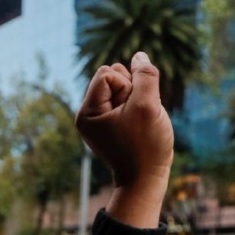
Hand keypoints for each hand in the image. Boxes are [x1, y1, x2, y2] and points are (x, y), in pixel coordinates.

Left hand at [75, 52, 172, 226]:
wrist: (146, 179)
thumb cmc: (145, 146)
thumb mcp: (148, 105)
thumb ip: (145, 75)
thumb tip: (139, 55)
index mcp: (86, 112)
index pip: (107, 73)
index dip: (126, 86)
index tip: (131, 113)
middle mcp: (89, 113)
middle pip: (113, 76)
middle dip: (131, 91)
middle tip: (136, 120)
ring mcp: (101, 117)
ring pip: (124, 85)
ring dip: (138, 98)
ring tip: (140, 122)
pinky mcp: (114, 121)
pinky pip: (129, 98)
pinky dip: (139, 106)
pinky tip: (140, 125)